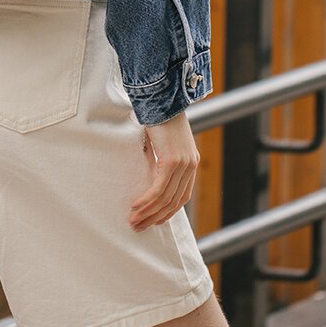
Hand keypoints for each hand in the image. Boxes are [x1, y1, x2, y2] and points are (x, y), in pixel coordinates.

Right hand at [129, 113, 198, 230]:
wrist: (161, 100)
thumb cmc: (160, 119)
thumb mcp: (165, 143)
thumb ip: (162, 160)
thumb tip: (149, 174)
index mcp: (191, 163)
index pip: (182, 197)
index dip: (168, 212)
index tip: (153, 220)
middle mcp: (190, 166)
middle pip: (173, 202)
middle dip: (155, 217)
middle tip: (138, 226)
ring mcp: (183, 165)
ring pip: (165, 198)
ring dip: (148, 212)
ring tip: (134, 220)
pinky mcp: (172, 161)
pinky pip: (159, 188)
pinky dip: (147, 200)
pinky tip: (136, 206)